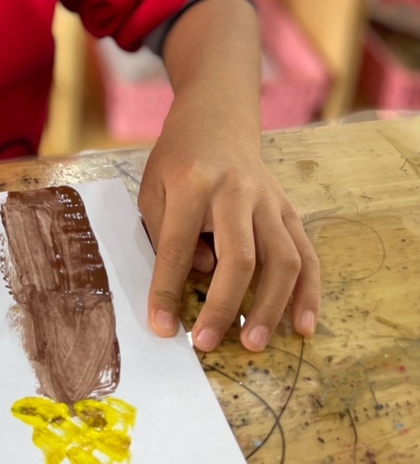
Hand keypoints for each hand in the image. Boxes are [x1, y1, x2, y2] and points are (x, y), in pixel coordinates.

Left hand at [138, 98, 319, 352]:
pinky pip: (307, 256)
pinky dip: (308, 293)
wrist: (216, 120)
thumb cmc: (177, 160)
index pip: (179, 246)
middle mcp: (236, 192)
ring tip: (254, 343)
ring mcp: (269, 201)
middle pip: (239, 257)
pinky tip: (303, 326)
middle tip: (206, 343)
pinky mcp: (289, 211)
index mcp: (192, 183)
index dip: (168, 289)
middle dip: (223, 306)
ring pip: (282, 260)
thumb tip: (203, 276)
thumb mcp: (154, 187)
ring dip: (270, 307)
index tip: (162, 328)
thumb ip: (168, 232)